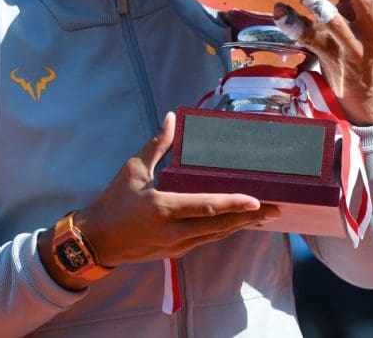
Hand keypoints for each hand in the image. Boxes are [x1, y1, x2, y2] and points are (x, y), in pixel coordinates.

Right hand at [40, 112, 279, 288]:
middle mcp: (174, 232)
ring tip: (264, 215)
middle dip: (249, 217)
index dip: (233, 204)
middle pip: (219, 226)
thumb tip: (170, 118)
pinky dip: (223, 230)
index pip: (205, 207)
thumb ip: (156, 146)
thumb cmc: (113, 202)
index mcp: (163, 209)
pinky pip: (206, 240)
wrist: (96, 241)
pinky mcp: (175, 252)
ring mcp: (176, 246)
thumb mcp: (132, 170)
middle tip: (276, 207)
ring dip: (240, 225)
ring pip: (216, 235)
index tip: (256, 200)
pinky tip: (236, 223)